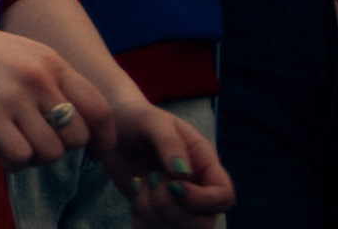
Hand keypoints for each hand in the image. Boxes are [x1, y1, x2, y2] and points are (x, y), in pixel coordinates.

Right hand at [0, 21, 112, 168]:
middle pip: (77, 136)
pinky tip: (1, 153)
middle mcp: (38, 79)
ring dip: (38, 159)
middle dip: (63, 149)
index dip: (104, 138)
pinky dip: (16, 163)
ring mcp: (14, 98)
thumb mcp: (23, 53)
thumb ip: (52, 81)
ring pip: (51, 151)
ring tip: (18, 149)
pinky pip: (21, 156)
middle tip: (41, 146)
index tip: (95, 152)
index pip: (99, 109)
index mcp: (51, 62)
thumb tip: (76, 120)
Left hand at [96, 98, 231, 223]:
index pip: (224, 197)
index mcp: (205, 167)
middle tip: (150, 179)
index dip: (202, 200)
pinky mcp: (156, 215)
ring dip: (154, 214)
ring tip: (139, 186)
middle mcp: (197, 191)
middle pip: (204, 224)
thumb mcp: (152, 121)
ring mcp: (177, 206)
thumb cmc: (136, 119)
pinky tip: (135, 202)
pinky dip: (143, 226)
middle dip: (171, 208)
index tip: (172, 184)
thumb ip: (169, 144)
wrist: (113, 127)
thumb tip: (183, 174)